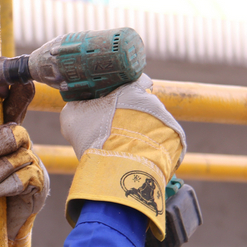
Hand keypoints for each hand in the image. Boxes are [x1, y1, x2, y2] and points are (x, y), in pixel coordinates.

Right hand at [60, 74, 185, 239]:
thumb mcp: (72, 116)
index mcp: (132, 86)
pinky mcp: (174, 141)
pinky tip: (134, 157)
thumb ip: (76, 105)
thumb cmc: (95, 136)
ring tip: (123, 148)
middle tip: (113, 130)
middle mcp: (153, 99)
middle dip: (129, 115)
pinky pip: (159, 141)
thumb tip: (76, 105)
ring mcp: (165, 121)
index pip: (132, 80)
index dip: (122, 90)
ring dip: (139, 132)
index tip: (112, 101)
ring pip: (150, 124)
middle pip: (141, 105)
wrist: (119, 166)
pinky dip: (149, 147)